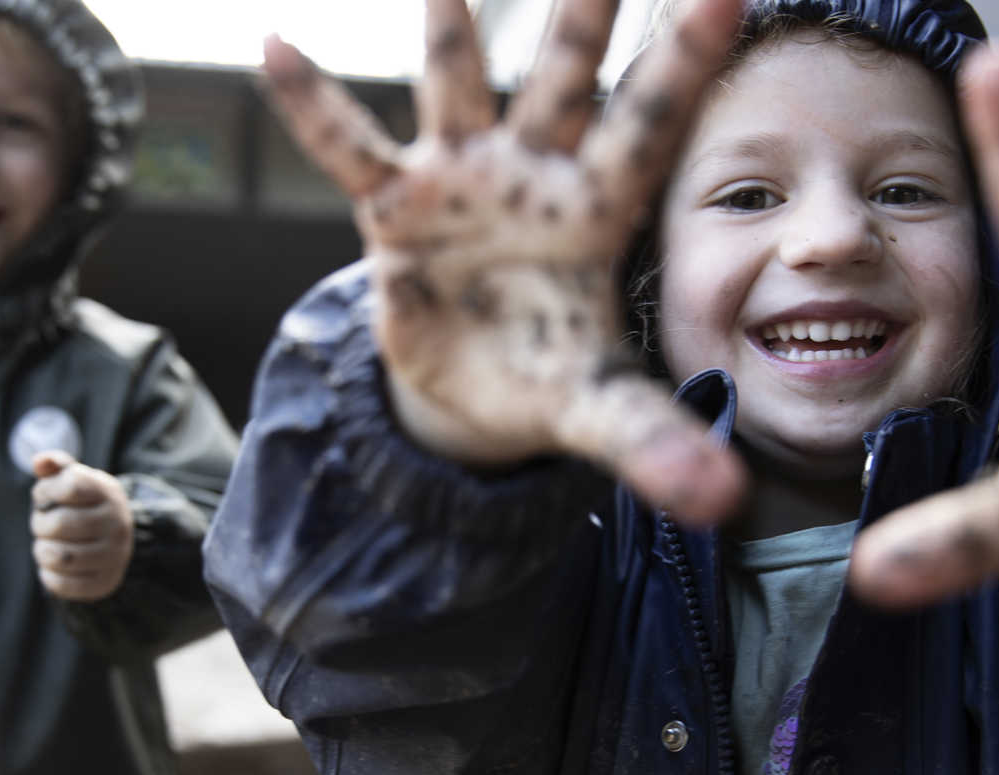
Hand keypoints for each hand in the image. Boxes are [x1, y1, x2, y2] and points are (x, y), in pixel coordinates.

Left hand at [30, 451, 132, 601]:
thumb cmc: (83, 505)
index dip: (45, 491)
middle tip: (42, 524)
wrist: (115, 539)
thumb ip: (57, 466)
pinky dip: (47, 575)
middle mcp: (118, 524)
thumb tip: (40, 461)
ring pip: (59, 557)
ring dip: (41, 551)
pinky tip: (52, 567)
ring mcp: (115, 556)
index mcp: (108, 493)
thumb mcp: (75, 480)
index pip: (70, 486)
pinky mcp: (105, 583)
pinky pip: (62, 584)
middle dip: (39, 524)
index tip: (43, 496)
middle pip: (59, 524)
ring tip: (46, 546)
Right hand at [260, 0, 746, 524]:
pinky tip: (275, 49)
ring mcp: (462, 182)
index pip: (650, 127)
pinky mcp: (393, 208)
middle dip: (582, 8)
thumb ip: (655, 441)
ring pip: (458, 85)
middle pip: (564, 76)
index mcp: (598, 212)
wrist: (467, 391)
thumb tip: (724, 501)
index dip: (685, 62)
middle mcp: (535, 175)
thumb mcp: (599, 408)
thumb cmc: (547, 377)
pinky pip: (348, 150)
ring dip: (449, 26)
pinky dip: (313, 108)